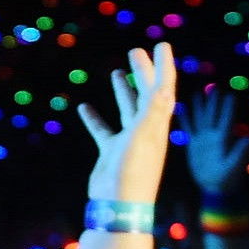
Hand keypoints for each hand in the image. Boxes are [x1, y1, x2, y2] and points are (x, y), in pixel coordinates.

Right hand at [76, 44, 178, 205]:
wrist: (119, 204)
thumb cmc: (134, 170)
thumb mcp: (144, 136)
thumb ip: (152, 110)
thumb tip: (162, 85)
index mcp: (157, 123)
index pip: (164, 88)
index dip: (164, 66)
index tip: (161, 44)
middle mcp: (147, 129)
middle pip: (147, 94)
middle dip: (143, 72)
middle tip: (136, 51)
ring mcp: (129, 140)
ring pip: (127, 109)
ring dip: (124, 90)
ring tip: (118, 71)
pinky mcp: (112, 152)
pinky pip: (103, 130)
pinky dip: (95, 118)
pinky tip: (85, 107)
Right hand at [181, 84, 248, 198]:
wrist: (214, 188)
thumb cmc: (227, 179)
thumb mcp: (234, 166)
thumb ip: (240, 153)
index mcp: (223, 139)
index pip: (226, 119)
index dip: (228, 107)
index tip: (230, 94)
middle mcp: (213, 136)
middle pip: (213, 114)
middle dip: (214, 101)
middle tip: (215, 87)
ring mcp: (203, 139)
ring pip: (200, 118)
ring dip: (200, 106)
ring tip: (198, 93)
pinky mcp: (194, 145)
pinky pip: (188, 129)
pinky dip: (185, 119)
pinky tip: (181, 109)